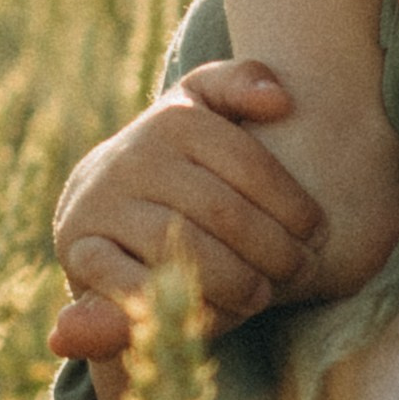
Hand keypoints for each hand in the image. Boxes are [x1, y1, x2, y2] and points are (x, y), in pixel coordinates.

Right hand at [50, 58, 325, 350]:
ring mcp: (101, 204)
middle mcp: (134, 157)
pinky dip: (176, 303)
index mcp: (175, 119)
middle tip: (301, 270)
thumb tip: (279, 99)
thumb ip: (242, 83)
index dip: (292, 204)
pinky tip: (216, 316)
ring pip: (183, 249)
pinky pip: (132, 283)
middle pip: (222, 212)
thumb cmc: (179, 156)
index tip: (319, 234)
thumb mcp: (206, 106)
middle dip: (272, 249)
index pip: (249, 165)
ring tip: (265, 295)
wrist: (100, 196)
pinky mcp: (79, 250)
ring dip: (235, 281)